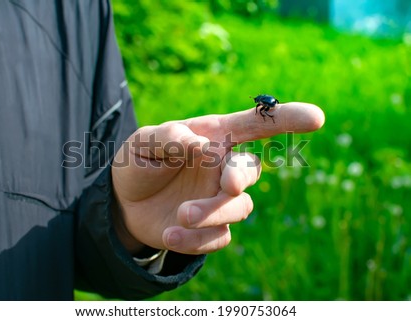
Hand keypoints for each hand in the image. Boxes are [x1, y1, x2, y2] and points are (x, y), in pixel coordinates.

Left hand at [112, 102, 324, 254]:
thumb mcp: (142, 143)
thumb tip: (203, 145)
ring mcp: (220, 200)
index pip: (256, 125)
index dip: (286, 119)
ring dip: (213, 213)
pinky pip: (219, 238)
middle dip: (241, 178)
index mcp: (213, 137)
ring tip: (180, 215)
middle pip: (250, 171)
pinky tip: (171, 234)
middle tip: (226, 185)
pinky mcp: (211, 229)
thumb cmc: (139, 163)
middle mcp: (223, 168)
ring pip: (239, 208)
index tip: (316, 117)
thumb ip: (169, 138)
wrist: (126, 203)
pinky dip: (198, 239)